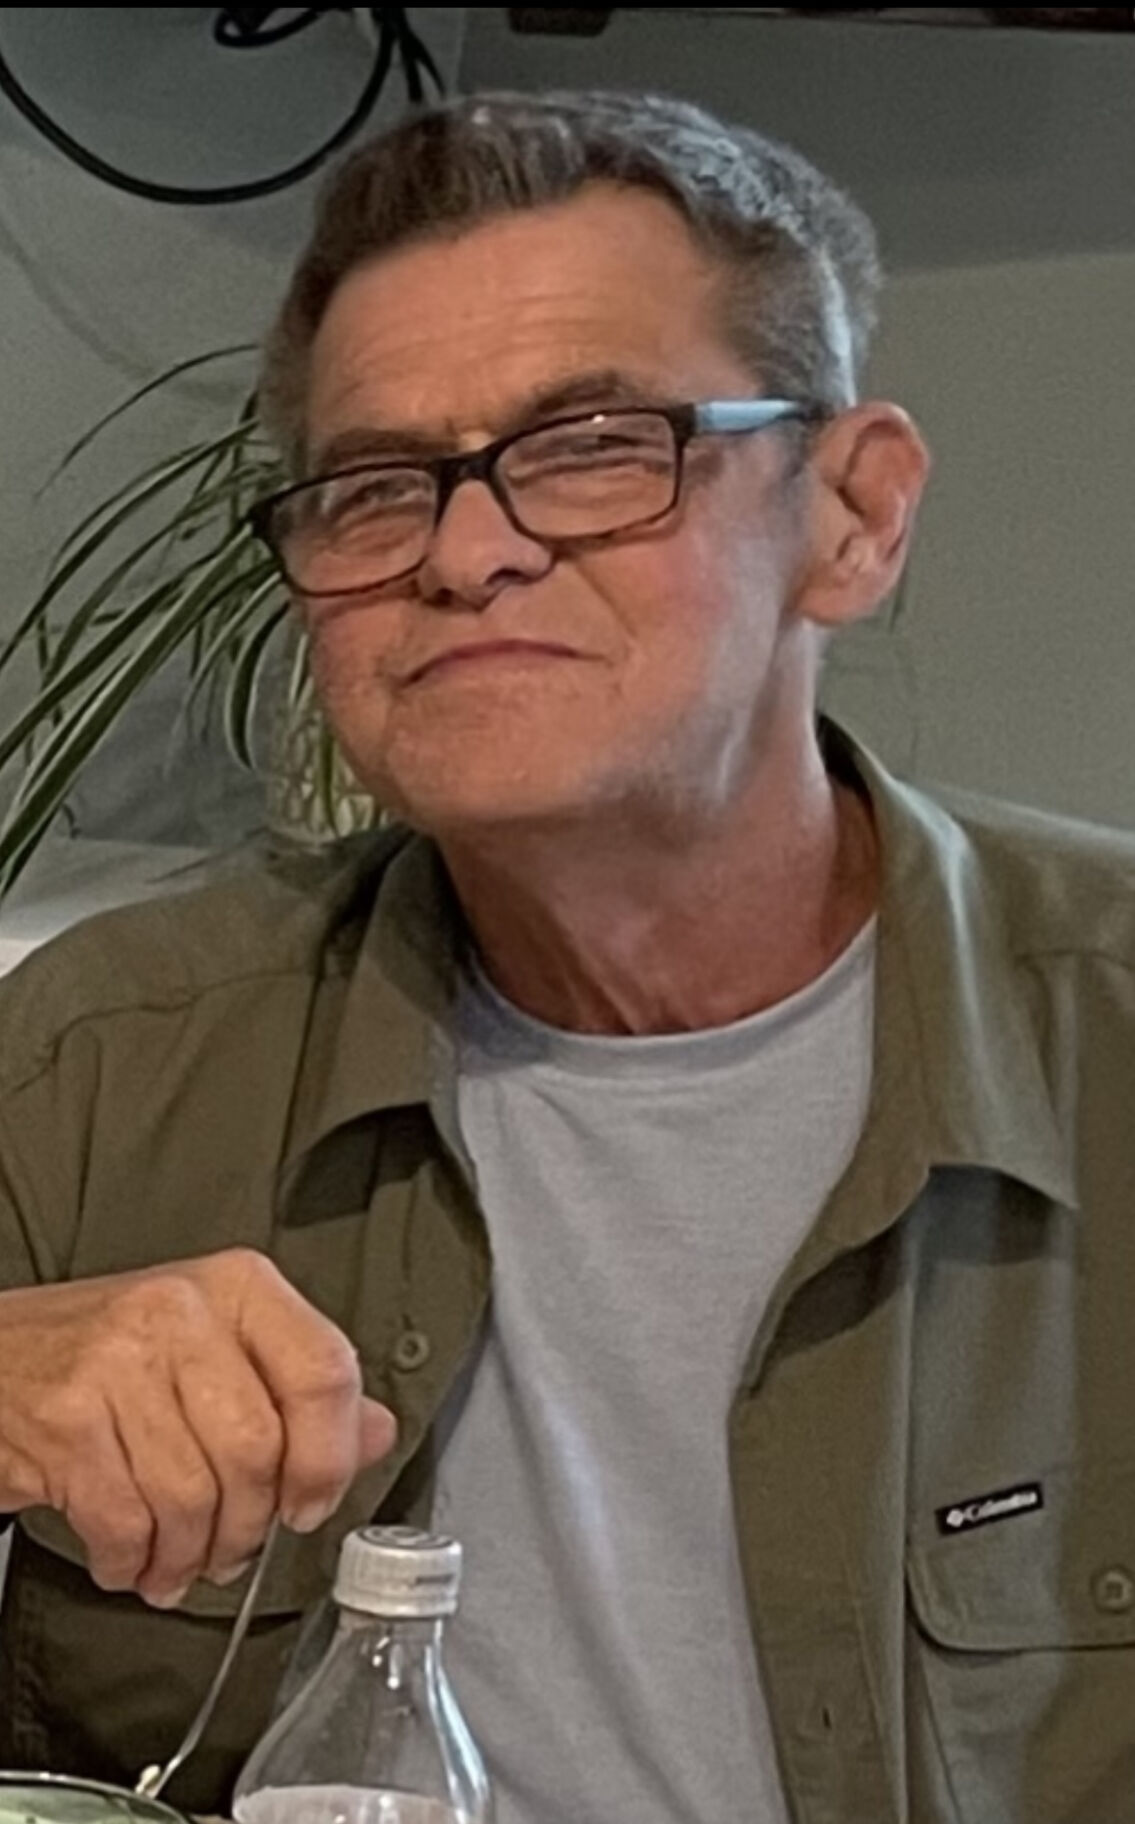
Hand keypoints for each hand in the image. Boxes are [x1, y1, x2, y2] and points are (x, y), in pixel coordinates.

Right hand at [0, 1248, 396, 1606]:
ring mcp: (117, 1361)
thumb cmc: (114, 1352)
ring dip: (190, 1554)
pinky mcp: (64, 1419)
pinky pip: (126, 1521)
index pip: (324, 1372)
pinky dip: (134, 1561)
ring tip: (179, 1560)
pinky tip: (131, 1558)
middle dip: (250, 1524)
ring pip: (193, 1495)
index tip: (312, 1501)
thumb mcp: (218, 1345)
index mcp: (238, 1287)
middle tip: (234, 1548)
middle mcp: (180, 1312)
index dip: (329, 1457)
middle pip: (258, 1450)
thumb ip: (301, 1388)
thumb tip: (379, 1432)